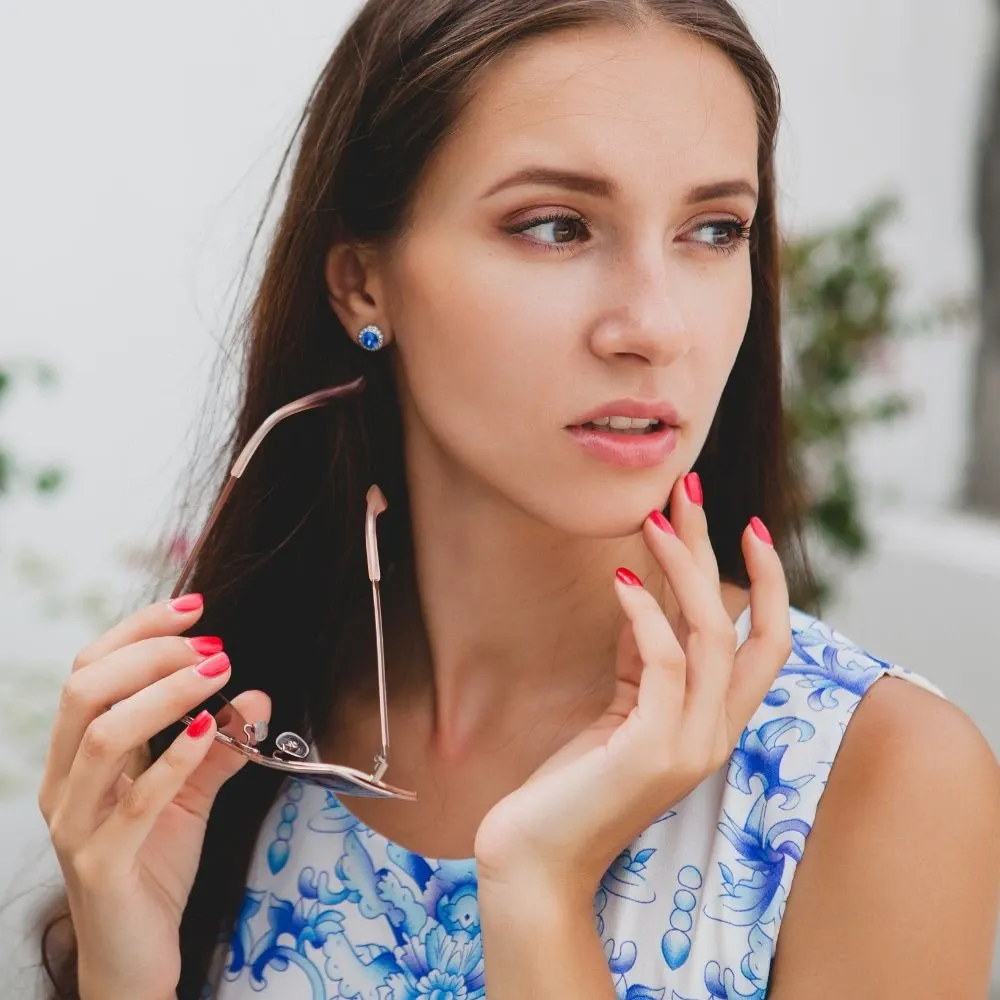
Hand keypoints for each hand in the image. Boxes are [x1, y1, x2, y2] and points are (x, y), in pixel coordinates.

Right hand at [37, 595, 270, 999]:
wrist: (135, 957)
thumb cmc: (154, 867)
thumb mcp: (190, 795)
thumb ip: (219, 746)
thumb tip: (257, 693)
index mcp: (76, 756)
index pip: (89, 670)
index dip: (138, 631)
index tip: (196, 609)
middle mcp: (64, 783)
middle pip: (86, 689)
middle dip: (152, 654)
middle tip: (213, 648)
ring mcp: (75, 825)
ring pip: (101, 735)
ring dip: (165, 694)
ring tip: (217, 674)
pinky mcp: (100, 864)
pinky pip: (132, 801)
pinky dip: (173, 759)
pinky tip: (210, 732)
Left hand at [473, 474, 790, 900]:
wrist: (536, 858)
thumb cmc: (574, 781)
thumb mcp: (620, 707)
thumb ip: (644, 659)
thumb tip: (646, 593)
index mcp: (713, 722)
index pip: (766, 643)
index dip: (766, 583)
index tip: (742, 524)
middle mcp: (716, 733)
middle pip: (746, 625)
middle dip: (719, 549)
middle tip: (691, 487)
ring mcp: (691, 745)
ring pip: (712, 634)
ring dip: (684, 566)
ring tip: (652, 517)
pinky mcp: (653, 750)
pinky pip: (666, 663)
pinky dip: (647, 615)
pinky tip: (621, 579)